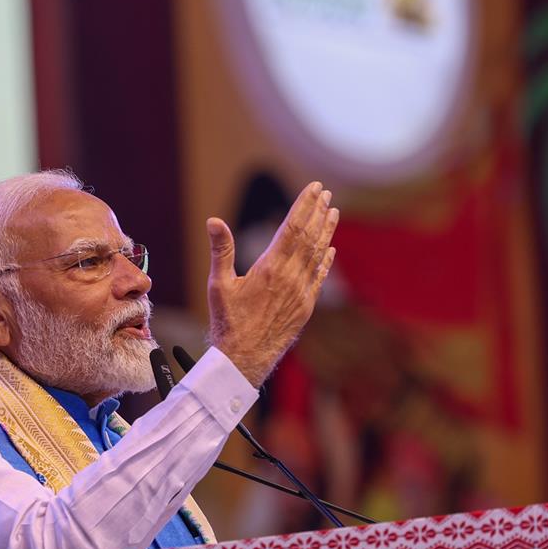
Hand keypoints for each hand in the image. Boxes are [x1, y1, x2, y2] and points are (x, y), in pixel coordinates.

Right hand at [206, 181, 338, 387]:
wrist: (244, 360)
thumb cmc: (228, 322)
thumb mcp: (219, 284)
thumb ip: (221, 250)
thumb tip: (214, 221)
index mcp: (270, 268)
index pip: (292, 228)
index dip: (304, 205)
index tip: (313, 188)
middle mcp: (291, 278)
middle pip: (309, 237)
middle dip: (317, 212)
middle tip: (325, 193)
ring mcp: (301, 293)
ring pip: (318, 255)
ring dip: (326, 232)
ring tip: (333, 212)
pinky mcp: (306, 307)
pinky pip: (319, 278)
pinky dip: (326, 261)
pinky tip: (331, 249)